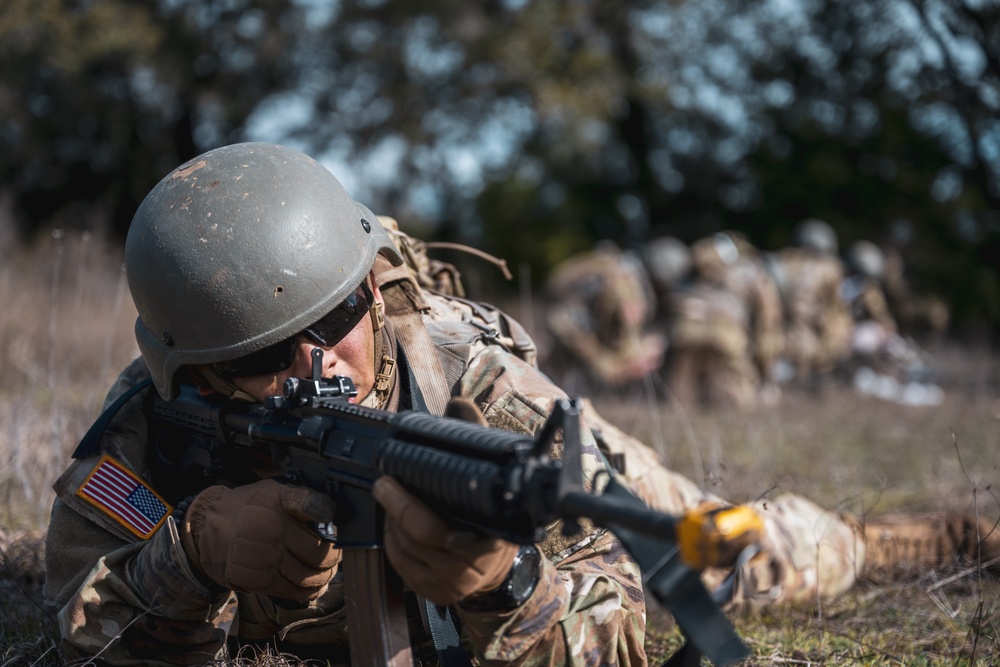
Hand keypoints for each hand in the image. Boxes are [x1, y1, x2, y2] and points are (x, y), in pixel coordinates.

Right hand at [180, 479, 341, 601]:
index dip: (325, 510)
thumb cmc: (248, 508)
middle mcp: (271, 531)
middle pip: (319, 554)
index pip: (308, 504)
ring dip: (323, 577)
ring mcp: (262, 558)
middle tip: (335, 557)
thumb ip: (301, 499)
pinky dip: (306, 591)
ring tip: (325, 572)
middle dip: (333, 558)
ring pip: (307, 578)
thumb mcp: (272, 491)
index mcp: (277, 503)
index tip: (332, 516)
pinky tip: (310, 584)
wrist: (207, 529)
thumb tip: (334, 514)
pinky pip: (291, 592)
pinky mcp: (254, 580)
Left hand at [373, 476, 517, 606]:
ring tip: (391, 504)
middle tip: (384, 487)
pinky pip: (399, 565)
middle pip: (413, 538)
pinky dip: (392, 542)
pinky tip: (395, 526)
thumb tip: (449, 460)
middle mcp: (462, 572)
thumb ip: (474, 494)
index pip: (430, 530)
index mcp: (482, 548)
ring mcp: (443, 585)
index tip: (388, 482)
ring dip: (391, 524)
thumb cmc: (494, 533)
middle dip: (393, 508)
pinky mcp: (428, 592)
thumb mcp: (495, 512)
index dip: (404, 505)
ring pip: (402, 551)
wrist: (496, 571)